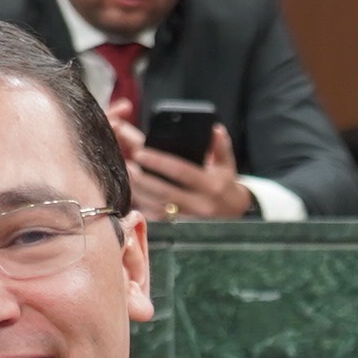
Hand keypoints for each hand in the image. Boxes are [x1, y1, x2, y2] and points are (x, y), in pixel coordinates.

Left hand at [115, 106, 253, 219]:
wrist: (234, 215)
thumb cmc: (225, 184)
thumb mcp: (228, 165)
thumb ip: (220, 146)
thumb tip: (214, 129)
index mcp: (210, 186)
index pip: (180, 171)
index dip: (158, 161)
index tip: (139, 151)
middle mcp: (199, 204)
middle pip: (163, 191)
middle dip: (141, 177)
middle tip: (125, 163)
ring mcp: (188, 219)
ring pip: (156, 206)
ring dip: (137, 191)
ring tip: (123, 175)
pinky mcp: (179, 229)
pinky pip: (156, 218)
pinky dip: (141, 206)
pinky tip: (130, 194)